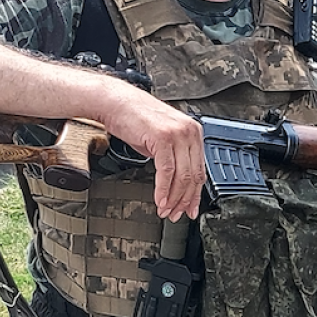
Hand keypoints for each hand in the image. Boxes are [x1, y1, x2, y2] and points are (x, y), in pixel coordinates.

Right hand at [101, 85, 205, 219]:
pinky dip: (163, 190)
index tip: (190, 209)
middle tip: (176, 214)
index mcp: (194, 132)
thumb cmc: (136, 118)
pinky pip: (166, 172)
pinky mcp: (163, 138)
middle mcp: (190, 132)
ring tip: (165, 210)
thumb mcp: (162, 138)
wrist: (116, 102)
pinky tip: (159, 200)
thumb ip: (174, 157)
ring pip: (182, 177)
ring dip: (173, 198)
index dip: (194, 194)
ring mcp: (178, 134)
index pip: (200, 170)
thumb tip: (178, 183)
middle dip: (184, 201)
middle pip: (193, 176)